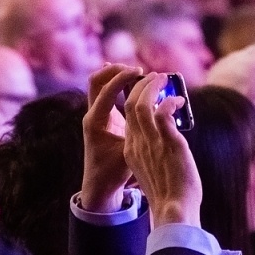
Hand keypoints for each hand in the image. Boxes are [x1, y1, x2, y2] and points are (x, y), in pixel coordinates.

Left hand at [79, 64, 141, 211]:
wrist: (99, 185)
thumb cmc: (114, 172)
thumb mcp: (130, 151)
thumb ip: (142, 131)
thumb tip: (162, 112)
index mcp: (95, 122)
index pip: (106, 90)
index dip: (124, 78)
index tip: (141, 72)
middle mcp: (91, 115)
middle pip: (96, 80)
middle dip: (116, 70)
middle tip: (138, 70)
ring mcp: (95, 115)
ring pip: (99, 84)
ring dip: (117, 75)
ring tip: (138, 73)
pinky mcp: (102, 118)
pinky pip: (107, 92)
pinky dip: (118, 84)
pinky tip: (134, 82)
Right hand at [122, 71, 201, 228]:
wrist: (174, 211)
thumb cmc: (171, 195)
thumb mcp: (155, 171)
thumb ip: (157, 154)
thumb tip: (170, 143)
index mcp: (131, 151)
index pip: (128, 117)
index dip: (135, 98)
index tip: (147, 89)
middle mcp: (137, 143)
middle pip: (130, 104)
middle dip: (140, 85)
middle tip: (155, 77)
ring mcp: (150, 142)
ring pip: (141, 102)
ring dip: (152, 86)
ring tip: (163, 78)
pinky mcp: (167, 142)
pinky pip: (163, 111)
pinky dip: (171, 101)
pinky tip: (180, 102)